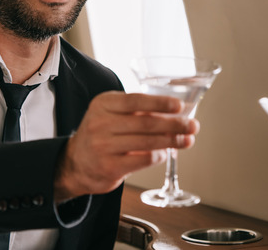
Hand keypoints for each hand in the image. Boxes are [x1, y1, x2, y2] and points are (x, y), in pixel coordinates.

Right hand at [54, 92, 198, 201]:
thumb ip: (137, 111)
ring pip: (147, 142)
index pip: (136, 100)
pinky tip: (166, 153)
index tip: (179, 106)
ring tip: (187, 140)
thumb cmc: (101, 134)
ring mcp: (103, 146)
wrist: (75, 163)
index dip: (160, 103)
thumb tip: (175, 112)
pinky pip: (143, 160)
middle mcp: (101, 123)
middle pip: (146, 122)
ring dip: (172, 141)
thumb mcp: (110, 114)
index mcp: (104, 104)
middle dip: (174, 124)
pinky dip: (159, 156)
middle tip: (192, 125)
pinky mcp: (110, 167)